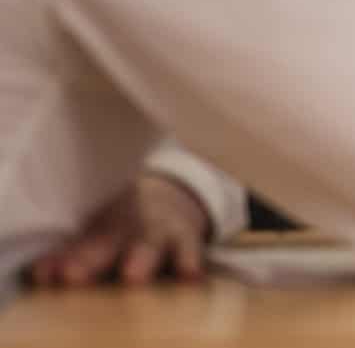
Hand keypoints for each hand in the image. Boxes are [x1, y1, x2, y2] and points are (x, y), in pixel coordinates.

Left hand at [30, 174, 210, 285]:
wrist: (169, 202)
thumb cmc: (120, 229)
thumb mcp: (97, 235)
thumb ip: (71, 256)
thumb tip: (39, 274)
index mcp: (98, 227)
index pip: (75, 244)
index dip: (61, 259)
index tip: (45, 275)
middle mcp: (126, 227)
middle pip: (105, 243)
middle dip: (90, 260)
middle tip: (73, 275)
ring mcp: (157, 231)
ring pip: (148, 244)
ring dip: (140, 259)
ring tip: (132, 277)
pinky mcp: (186, 239)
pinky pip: (189, 249)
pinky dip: (189, 260)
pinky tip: (190, 274)